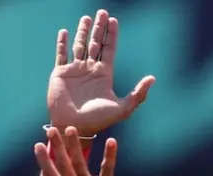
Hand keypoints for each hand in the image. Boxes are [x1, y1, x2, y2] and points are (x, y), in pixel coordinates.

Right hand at [26, 127, 122, 175]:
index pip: (51, 175)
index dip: (44, 159)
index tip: (38, 145)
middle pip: (63, 164)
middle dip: (56, 146)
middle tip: (51, 129)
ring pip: (79, 162)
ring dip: (74, 145)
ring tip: (71, 128)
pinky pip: (108, 169)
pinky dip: (110, 155)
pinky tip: (111, 140)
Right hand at [47, 9, 154, 134]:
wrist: (74, 127)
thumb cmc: (98, 120)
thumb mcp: (123, 108)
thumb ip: (138, 94)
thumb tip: (152, 78)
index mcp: (104, 74)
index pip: (109, 49)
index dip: (112, 35)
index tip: (114, 21)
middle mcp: (90, 70)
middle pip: (95, 43)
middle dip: (99, 28)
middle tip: (103, 12)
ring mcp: (75, 70)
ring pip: (79, 45)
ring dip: (82, 31)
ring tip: (86, 18)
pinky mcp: (60, 73)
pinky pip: (61, 54)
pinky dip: (62, 43)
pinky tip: (65, 32)